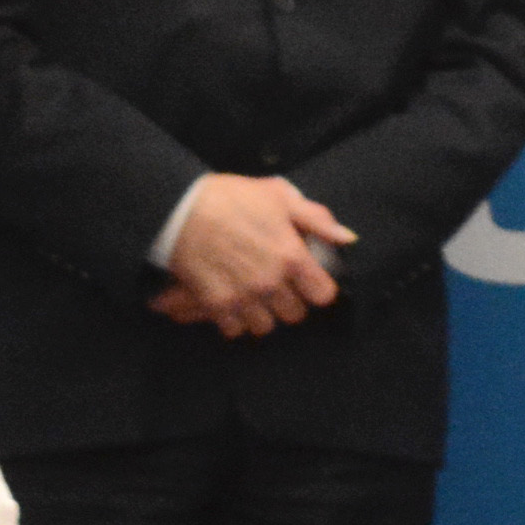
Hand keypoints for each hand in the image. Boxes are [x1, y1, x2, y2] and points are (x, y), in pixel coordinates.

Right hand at [153, 172, 353, 337]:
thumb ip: (316, 219)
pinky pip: (235, 330)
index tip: (307, 280)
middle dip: (289, 301)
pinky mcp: (217, 306)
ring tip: (253, 296)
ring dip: (262, 313)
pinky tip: (231, 302)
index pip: (323, 295)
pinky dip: (234, 321)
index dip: (317, 288)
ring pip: (266, 326)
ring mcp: (243, 297)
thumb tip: (346, 239)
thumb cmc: (230, 197)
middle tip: (276, 285)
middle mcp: (271, 282)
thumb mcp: (278, 195)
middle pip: (295, 315)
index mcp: (291, 256)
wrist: (178, 208)